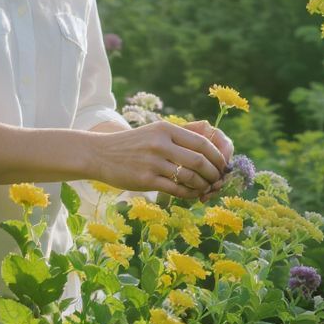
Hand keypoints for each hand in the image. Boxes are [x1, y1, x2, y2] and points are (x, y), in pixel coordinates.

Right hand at [92, 120, 227, 198]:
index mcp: (166, 129)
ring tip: (206, 188)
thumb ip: (182, 132)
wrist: (101, 154)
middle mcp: (161, 143)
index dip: (217, 156)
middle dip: (214, 173)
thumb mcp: (156, 130)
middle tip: (218, 179)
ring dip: (203, 185)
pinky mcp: (146, 180)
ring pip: (190, 177)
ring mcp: (153, 162)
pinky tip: (193, 195)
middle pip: (200, 161)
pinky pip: (176, 190)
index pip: (202, 142)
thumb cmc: (133, 143)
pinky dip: (189, 194)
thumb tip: (211, 130)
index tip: (222, 164)